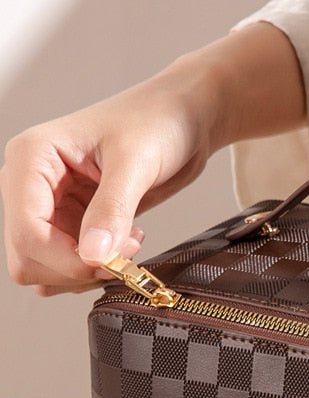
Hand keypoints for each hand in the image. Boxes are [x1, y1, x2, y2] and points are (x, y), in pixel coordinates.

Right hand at [1, 23, 304, 296]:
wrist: (183, 118)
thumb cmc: (159, 122)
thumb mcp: (136, 164)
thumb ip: (113, 211)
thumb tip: (93, 256)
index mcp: (32, 159)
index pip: (27, 233)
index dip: (67, 260)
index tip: (113, 262)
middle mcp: (31, 183)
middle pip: (28, 258)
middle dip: (76, 268)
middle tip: (124, 254)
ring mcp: (52, 204)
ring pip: (48, 267)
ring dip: (89, 270)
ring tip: (128, 243)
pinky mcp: (75, 220)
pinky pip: (71, 262)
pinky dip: (99, 265)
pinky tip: (127, 242)